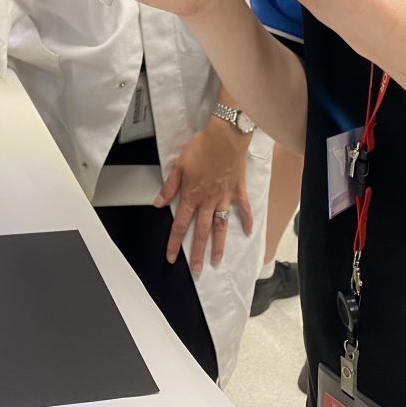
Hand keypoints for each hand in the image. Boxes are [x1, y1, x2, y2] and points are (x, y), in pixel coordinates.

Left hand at [155, 116, 252, 274]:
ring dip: (219, 245)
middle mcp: (208, 200)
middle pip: (201, 232)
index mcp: (191, 195)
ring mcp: (224, 197)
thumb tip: (158, 203)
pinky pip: (243, 209)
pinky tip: (247, 232)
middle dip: (197, 253)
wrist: (225, 136)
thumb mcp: (179, 166)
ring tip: (217, 261)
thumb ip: (169, 187)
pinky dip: (246, 221)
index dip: (174, 242)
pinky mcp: (238, 190)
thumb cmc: (202, 147)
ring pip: (220, 226)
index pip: (180, 225)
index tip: (171, 257)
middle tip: (196, 270)